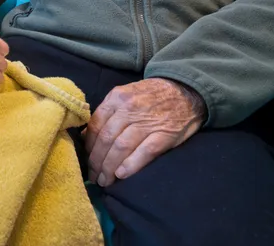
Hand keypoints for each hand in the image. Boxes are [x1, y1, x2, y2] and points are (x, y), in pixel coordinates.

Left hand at [84, 78, 205, 187]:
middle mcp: (129, 108)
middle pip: (106, 139)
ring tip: (106, 181)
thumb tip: (86, 136)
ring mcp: (147, 121)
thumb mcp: (126, 95)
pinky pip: (144, 152)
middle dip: (97, 162)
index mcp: (117, 97)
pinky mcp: (164, 134)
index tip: (87, 161)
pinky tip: (122, 175)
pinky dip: (130, 165)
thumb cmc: (152, 96)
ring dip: (110, 168)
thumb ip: (107, 113)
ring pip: (121, 147)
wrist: (187, 91)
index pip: (96, 125)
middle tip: (95, 177)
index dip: (89, 147)